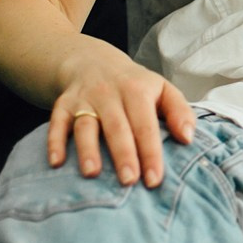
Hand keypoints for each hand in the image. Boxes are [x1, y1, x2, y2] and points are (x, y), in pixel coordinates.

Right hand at [48, 43, 197, 187]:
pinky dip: (54, 141)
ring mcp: (84, 99)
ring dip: (87, 149)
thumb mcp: (162, 89)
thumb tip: (188, 138)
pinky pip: (56, 122)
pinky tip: (56, 162)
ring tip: (92, 173)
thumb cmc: (135, 85)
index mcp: (137, 90)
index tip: (155, 179)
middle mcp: (109, 93)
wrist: (93, 61)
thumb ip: (179, 111)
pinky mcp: (63, 104)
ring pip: (85, 125)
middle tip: (129, 181)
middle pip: (117, 127)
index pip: (146, 125)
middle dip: (123, 154)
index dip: (151, 152)